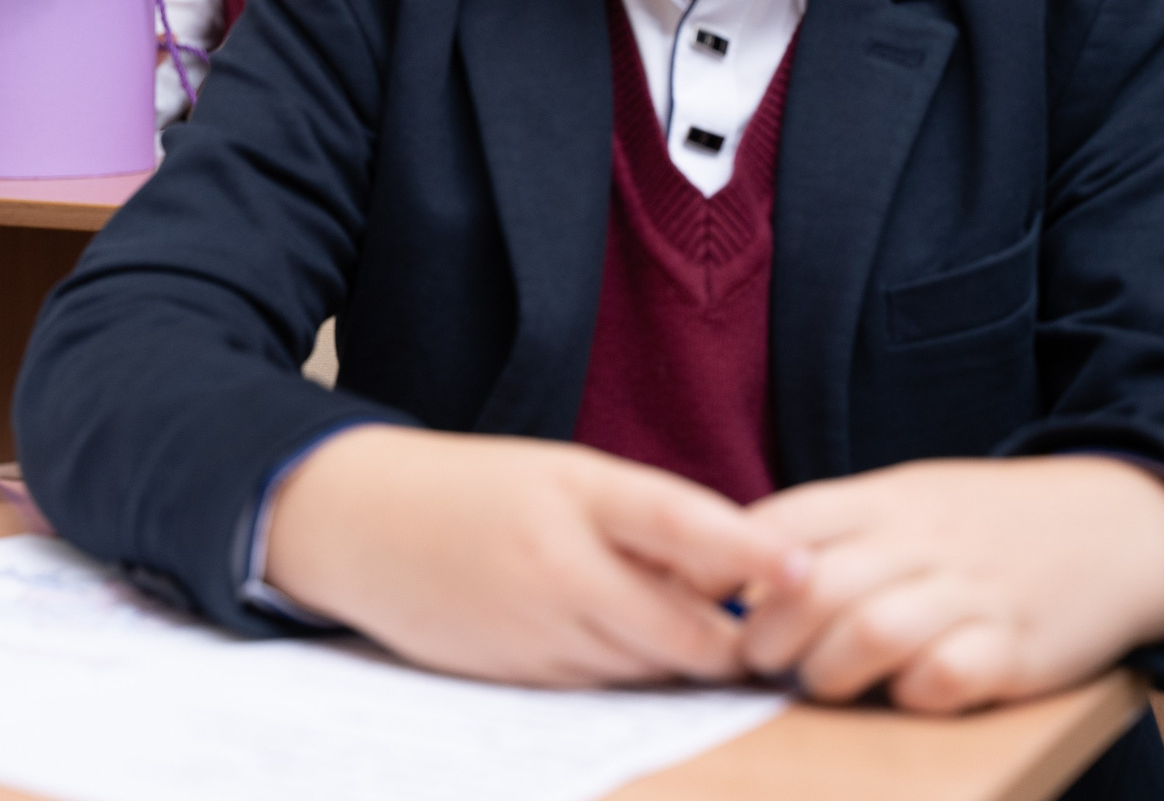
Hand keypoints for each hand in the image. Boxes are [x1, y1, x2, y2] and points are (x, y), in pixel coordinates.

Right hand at [263, 427, 806, 687]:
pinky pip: (602, 687)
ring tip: (695, 632)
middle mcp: (560, 565)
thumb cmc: (472, 489)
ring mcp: (538, 627)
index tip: (805, 568)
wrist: (358, 523)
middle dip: (731, 638)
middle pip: (683, 627)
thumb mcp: (560, 475)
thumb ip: (642, 518)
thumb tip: (737, 567)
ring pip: (650, 665)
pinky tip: (617, 642)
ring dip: (680, 656)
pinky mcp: (518, 676)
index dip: (749, 550)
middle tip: (772, 630)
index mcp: (573, 493)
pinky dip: (626, 672)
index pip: (680, 522)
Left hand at [738, 457, 1163, 712]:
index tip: (700, 597)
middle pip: (815, 585)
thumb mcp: (908, 500)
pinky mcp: (1020, 648)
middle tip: (757, 660)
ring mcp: (972, 592)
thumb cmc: (988, 524)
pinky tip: (908, 692)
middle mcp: (923, 540)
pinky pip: (950, 675)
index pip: (784, 521)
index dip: (728, 562)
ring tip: (821, 683)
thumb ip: (834, 531)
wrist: (1121, 523)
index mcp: (886, 498)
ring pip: (871, 630)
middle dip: (769, 633)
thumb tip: (736, 573)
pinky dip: (917, 692)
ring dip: (830, 669)